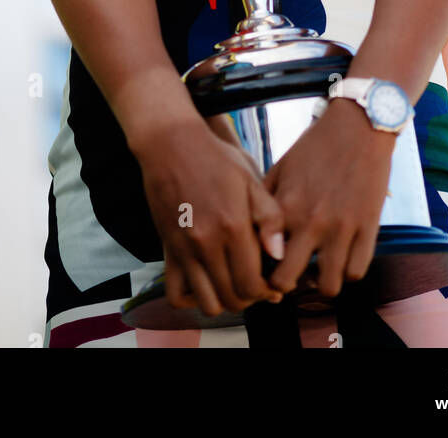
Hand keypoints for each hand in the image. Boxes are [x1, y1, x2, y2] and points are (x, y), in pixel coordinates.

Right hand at [133, 115, 286, 316]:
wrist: (171, 145)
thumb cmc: (215, 159)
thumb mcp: (250, 178)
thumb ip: (269, 217)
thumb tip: (279, 254)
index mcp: (232, 226)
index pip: (252, 284)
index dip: (267, 292)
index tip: (273, 284)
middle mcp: (207, 244)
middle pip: (233, 298)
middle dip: (251, 298)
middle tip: (257, 284)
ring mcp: (184, 250)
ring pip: (207, 304)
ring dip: (225, 301)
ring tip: (233, 284)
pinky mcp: (168, 250)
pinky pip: (176, 294)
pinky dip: (191, 299)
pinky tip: (205, 284)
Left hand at [263, 97, 395, 297]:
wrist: (359, 125)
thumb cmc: (316, 145)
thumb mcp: (282, 168)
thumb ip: (265, 201)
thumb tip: (251, 233)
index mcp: (285, 206)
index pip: (261, 256)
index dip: (257, 268)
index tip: (261, 268)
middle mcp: (311, 221)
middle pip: (287, 280)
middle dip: (283, 285)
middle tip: (288, 277)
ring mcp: (342, 228)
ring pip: (328, 286)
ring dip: (320, 282)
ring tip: (317, 270)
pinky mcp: (368, 228)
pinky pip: (356, 272)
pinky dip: (347, 272)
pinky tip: (341, 259)